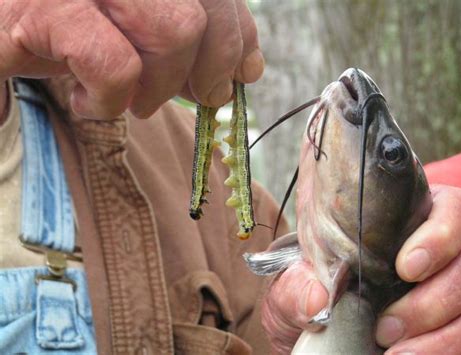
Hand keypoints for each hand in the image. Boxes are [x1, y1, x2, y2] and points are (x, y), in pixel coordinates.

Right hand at [0, 0, 262, 118]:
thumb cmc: (67, 27)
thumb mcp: (139, 28)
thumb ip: (197, 39)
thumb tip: (248, 70)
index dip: (240, 36)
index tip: (242, 73)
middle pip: (204, 13)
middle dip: (208, 70)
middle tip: (194, 96)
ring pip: (175, 32)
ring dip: (155, 87)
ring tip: (127, 96)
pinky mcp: (45, 8)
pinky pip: (116, 66)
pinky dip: (108, 100)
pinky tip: (86, 98)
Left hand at [261, 185, 460, 353]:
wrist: (321, 302)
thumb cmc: (318, 271)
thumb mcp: (297, 270)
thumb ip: (298, 282)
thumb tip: (317, 301)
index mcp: (417, 213)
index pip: (453, 212)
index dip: (439, 238)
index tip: (407, 267)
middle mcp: (449, 245)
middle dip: (434, 302)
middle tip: (388, 327)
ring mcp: (458, 283)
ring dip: (443, 336)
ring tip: (396, 352)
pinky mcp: (459, 318)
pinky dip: (446, 349)